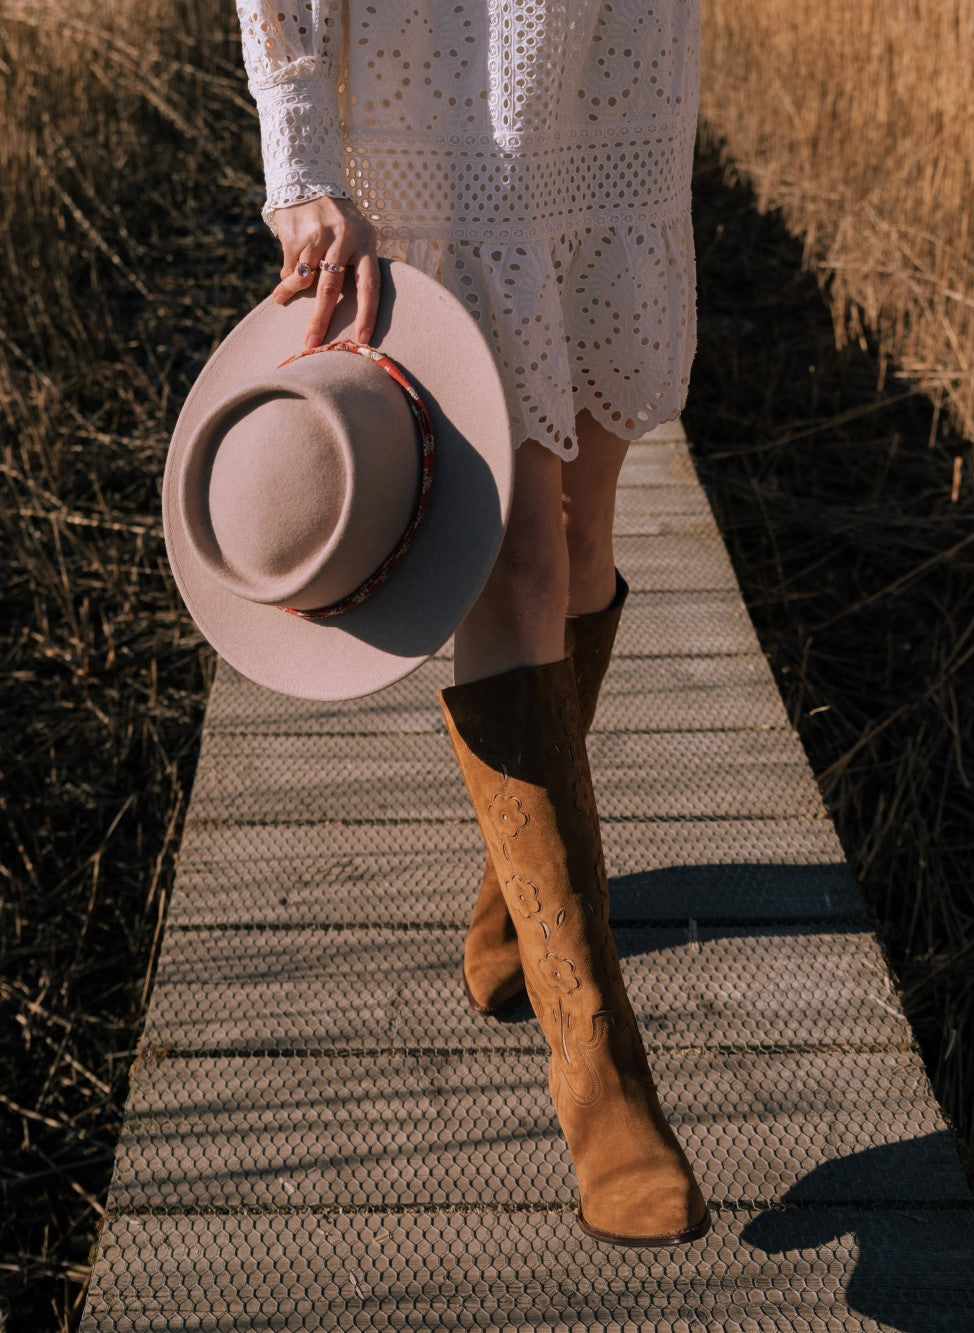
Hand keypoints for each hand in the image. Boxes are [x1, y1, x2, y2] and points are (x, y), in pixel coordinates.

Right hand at [272, 195, 379, 348]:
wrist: (308, 180)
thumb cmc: (339, 221)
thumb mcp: (356, 236)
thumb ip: (354, 267)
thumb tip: (342, 311)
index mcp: (365, 242)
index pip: (369, 283)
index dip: (367, 313)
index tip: (361, 339)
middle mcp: (343, 238)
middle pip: (331, 287)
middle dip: (320, 319)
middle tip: (311, 344)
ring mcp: (317, 236)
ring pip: (303, 279)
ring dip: (290, 292)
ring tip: (279, 300)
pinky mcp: (295, 234)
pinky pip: (289, 267)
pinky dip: (287, 275)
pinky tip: (284, 269)